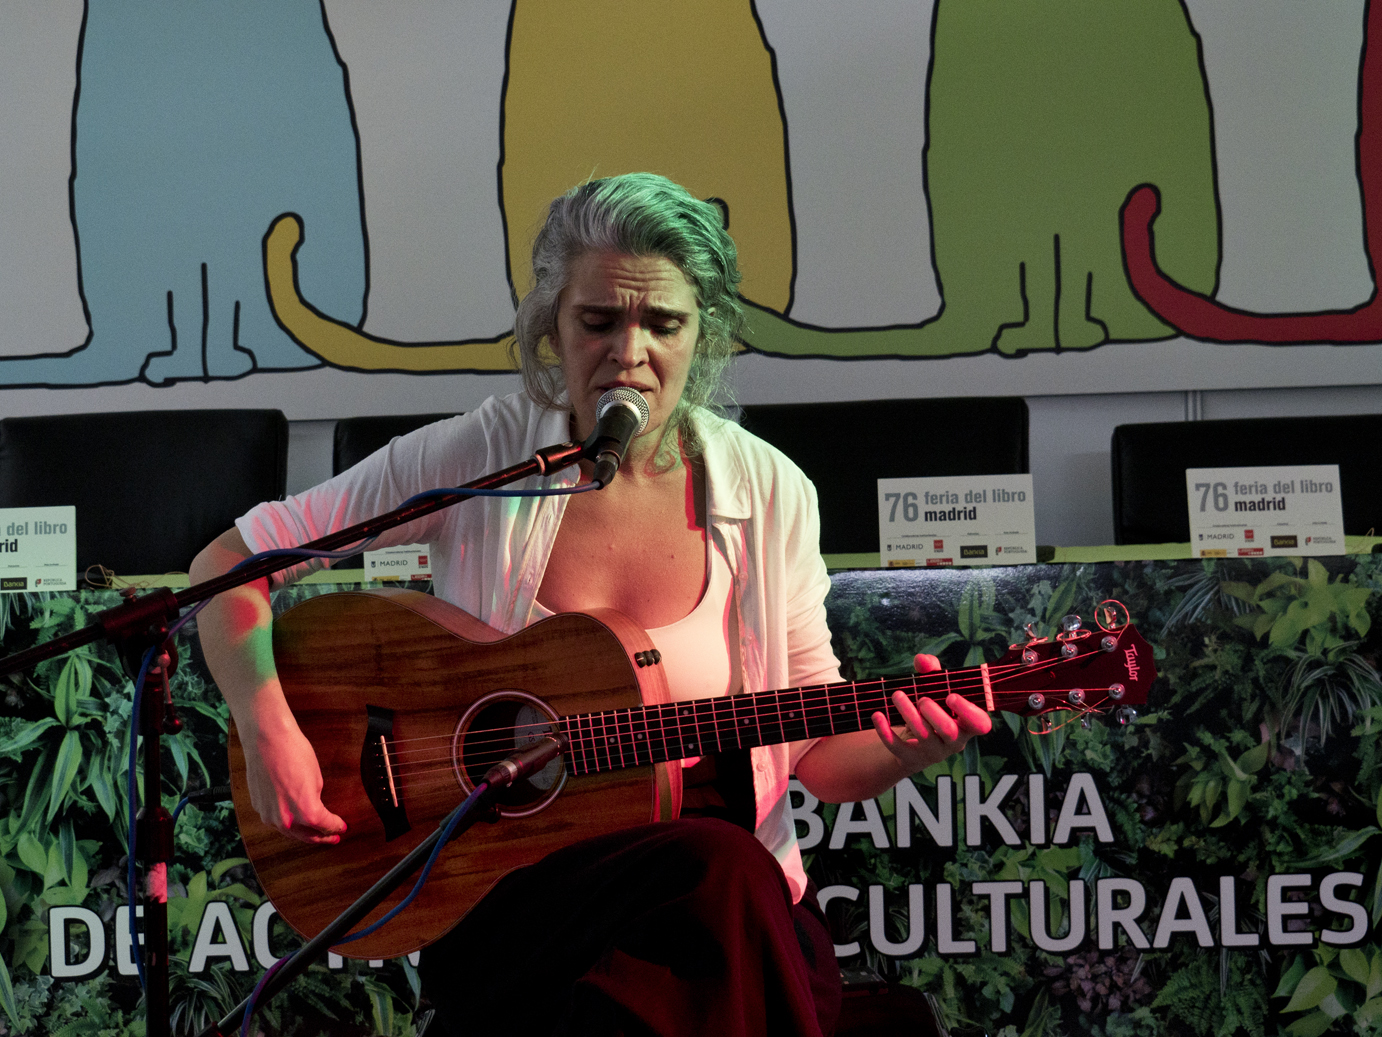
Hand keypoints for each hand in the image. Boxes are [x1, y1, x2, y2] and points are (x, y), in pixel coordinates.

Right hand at [243, 721, 346, 844]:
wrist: (267, 739)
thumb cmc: (294, 753)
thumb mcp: (316, 778)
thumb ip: (315, 799)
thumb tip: (315, 808)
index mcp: (305, 811)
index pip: (325, 826)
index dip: (336, 827)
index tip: (342, 827)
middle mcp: (285, 818)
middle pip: (306, 835)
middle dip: (321, 837)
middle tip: (332, 838)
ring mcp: (268, 814)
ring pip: (289, 832)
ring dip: (303, 834)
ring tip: (315, 834)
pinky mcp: (258, 806)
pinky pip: (275, 821)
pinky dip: (287, 823)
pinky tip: (294, 822)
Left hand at [870, 652, 991, 774]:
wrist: (911, 743)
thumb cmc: (930, 710)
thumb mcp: (934, 690)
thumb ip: (931, 672)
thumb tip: (923, 659)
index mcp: (966, 724)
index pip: (980, 725)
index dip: (968, 712)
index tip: (950, 696)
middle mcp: (953, 742)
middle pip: (948, 731)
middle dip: (933, 712)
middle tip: (921, 699)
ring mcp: (932, 753)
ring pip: (923, 736)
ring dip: (908, 713)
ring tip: (896, 695)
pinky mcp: (910, 758)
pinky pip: (898, 747)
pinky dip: (885, 731)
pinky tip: (877, 715)